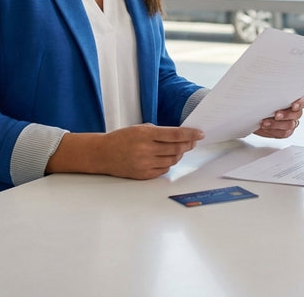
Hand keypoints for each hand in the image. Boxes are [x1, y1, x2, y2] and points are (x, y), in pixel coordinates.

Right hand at [51, 124, 203, 179]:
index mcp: (145, 134)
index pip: (175, 134)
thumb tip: (180, 135)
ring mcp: (145, 164)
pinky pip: (164, 169)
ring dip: (180, 154)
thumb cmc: (121, 139)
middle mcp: (146, 149)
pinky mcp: (143, 175)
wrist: (102, 154)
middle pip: (176, 149)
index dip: (190, 134)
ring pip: (172, 160)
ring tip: (180, 149)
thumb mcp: (139, 128)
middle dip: (189, 144)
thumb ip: (159, 132)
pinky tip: (167, 157)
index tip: (200, 134)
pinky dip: (169, 163)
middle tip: (193, 141)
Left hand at [254, 95, 303, 138]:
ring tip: (265, 122)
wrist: (254, 113)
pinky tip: (266, 126)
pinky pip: (284, 133)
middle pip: (298, 114)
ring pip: (290, 125)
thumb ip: (273, 93)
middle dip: (286, 115)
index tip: (293, 105)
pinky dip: (274, 130)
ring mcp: (291, 122)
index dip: (301, 103)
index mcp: (294, 99)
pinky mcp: (285, 131)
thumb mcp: (267, 94)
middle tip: (276, 114)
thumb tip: (271, 87)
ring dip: (277, 124)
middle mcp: (294, 111)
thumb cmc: (261, 101)